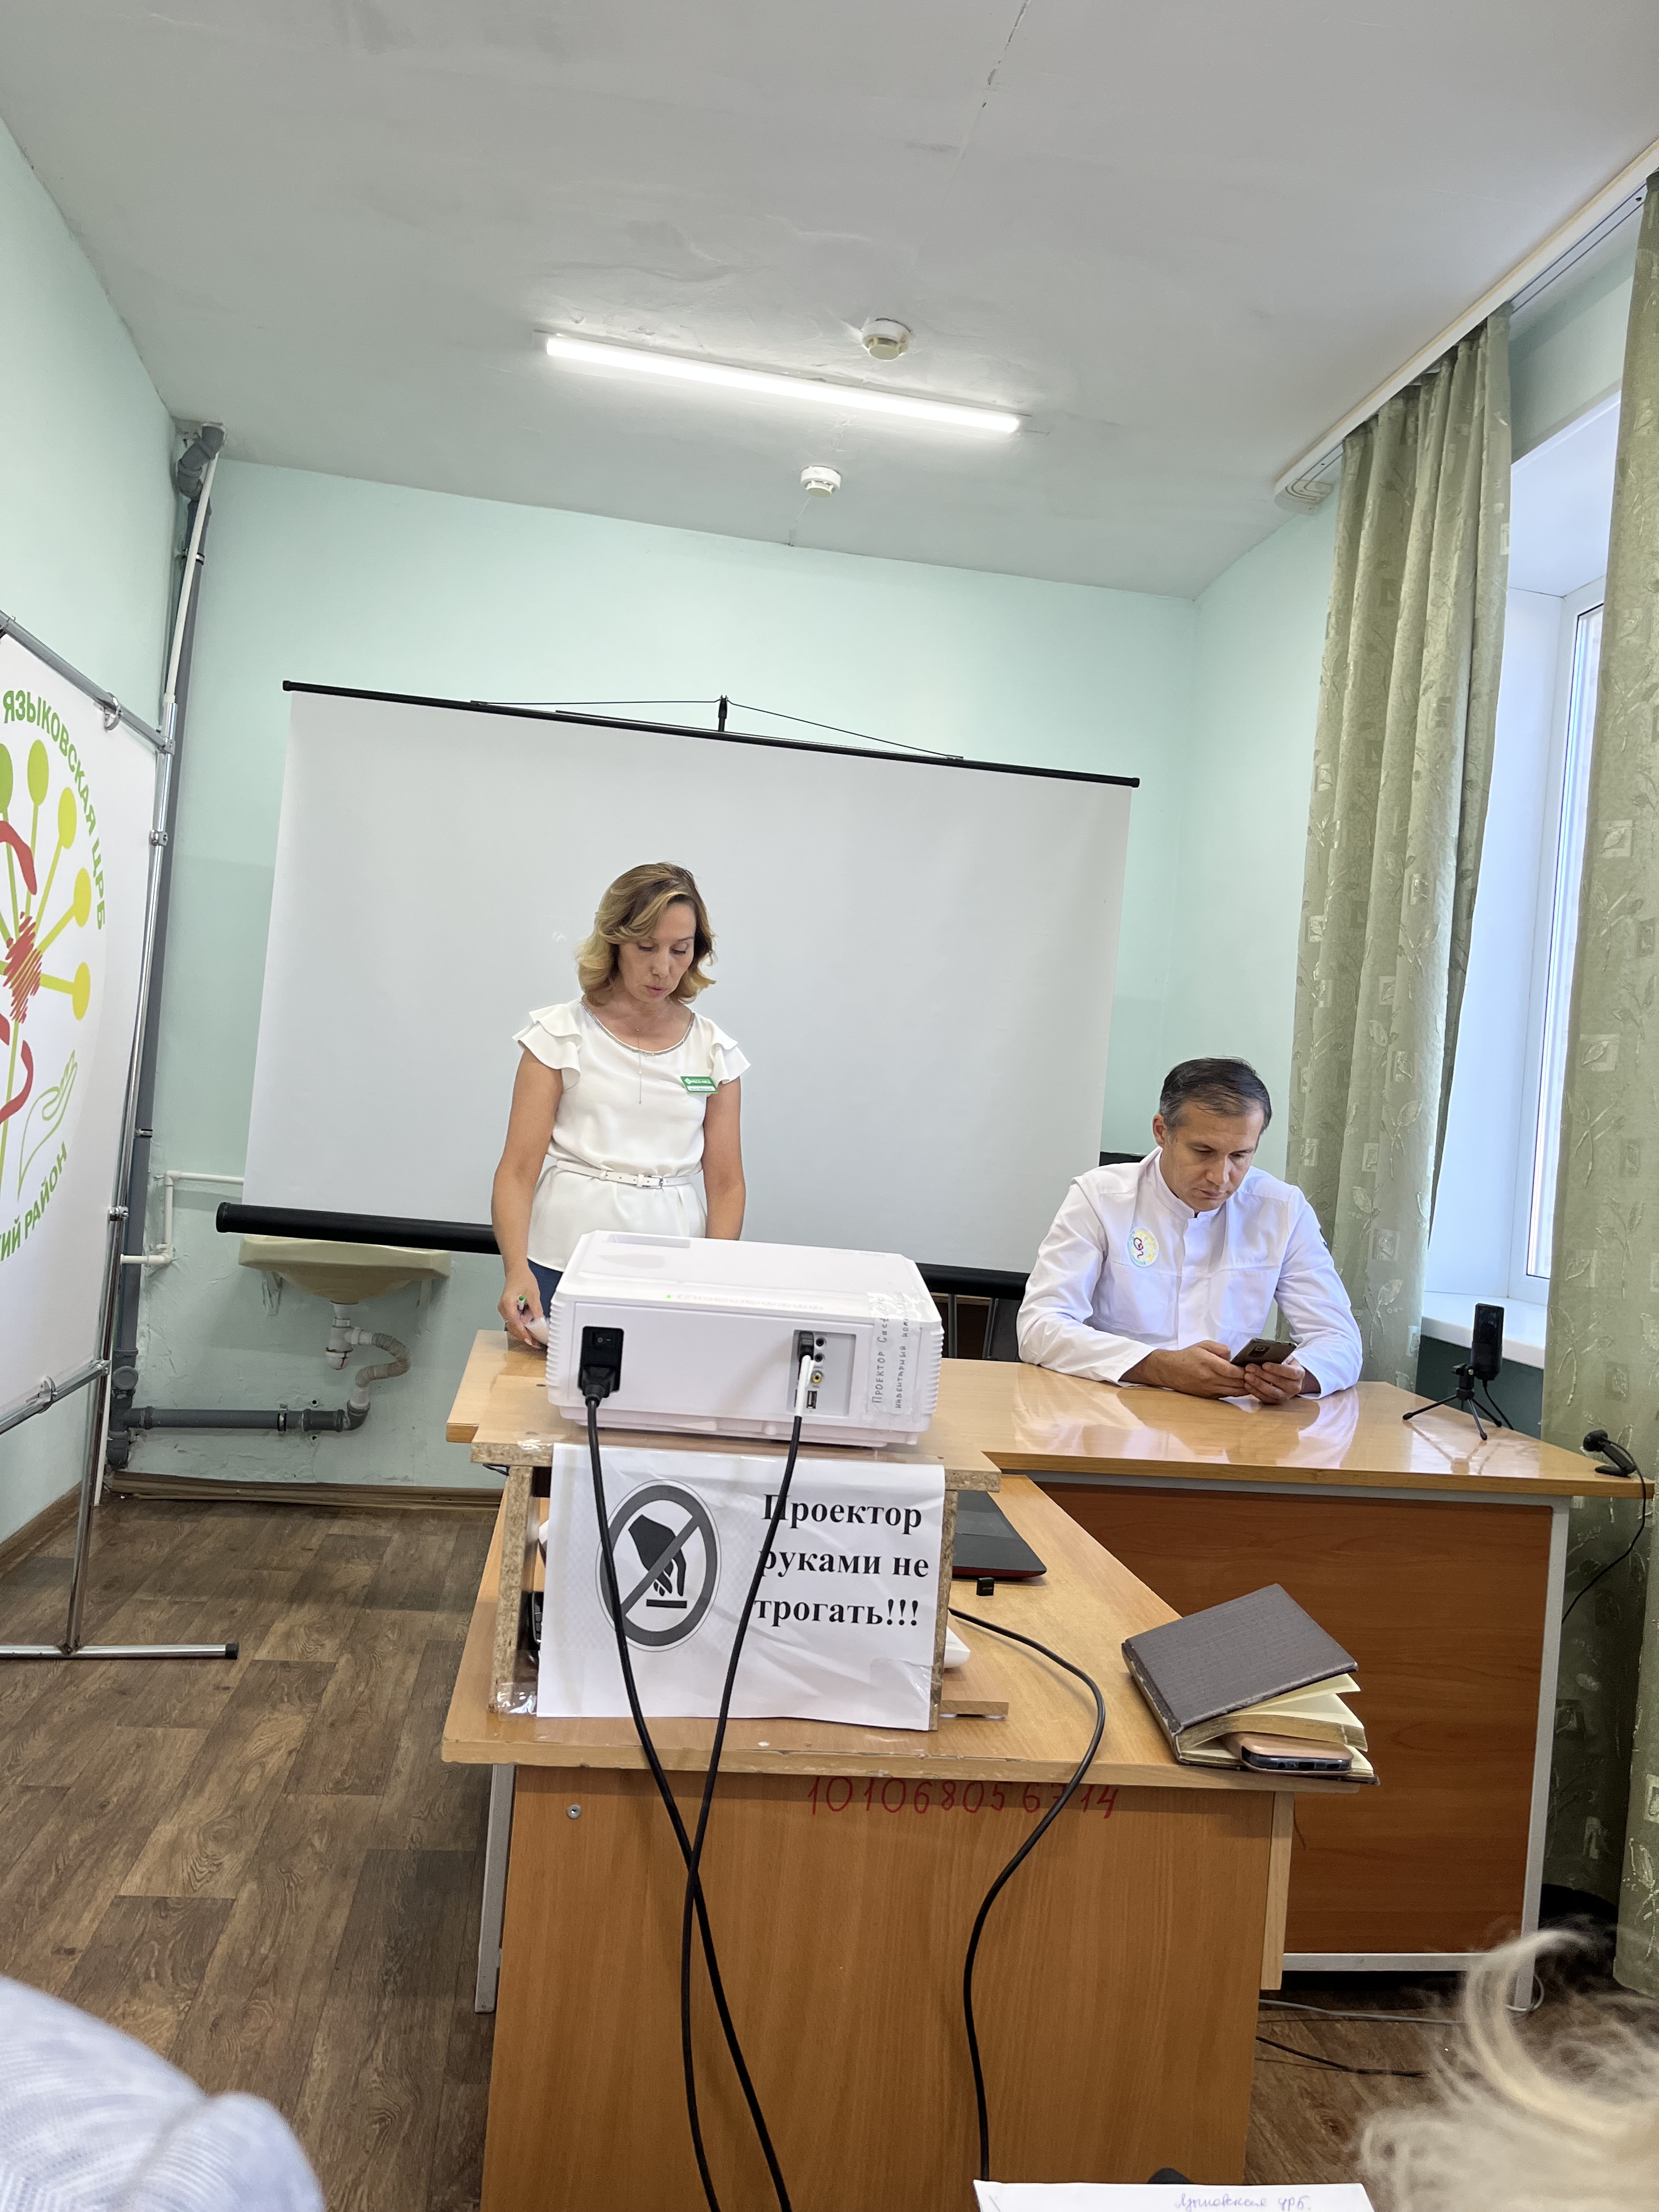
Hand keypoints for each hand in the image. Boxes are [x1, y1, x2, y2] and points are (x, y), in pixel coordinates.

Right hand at [499, 1270, 542, 1347]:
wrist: (516, 1271)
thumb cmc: (522, 1278)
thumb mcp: (533, 1294)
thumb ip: (536, 1309)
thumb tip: (539, 1321)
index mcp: (508, 1304)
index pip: (516, 1323)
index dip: (524, 1334)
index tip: (531, 1341)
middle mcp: (503, 1308)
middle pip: (513, 1328)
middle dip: (524, 1335)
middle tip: (535, 1342)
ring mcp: (504, 1309)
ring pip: (513, 1325)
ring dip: (523, 1329)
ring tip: (534, 1332)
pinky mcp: (507, 1309)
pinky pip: (514, 1321)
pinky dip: (521, 1324)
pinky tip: (529, 1324)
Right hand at [1125, 1342, 1246, 1397]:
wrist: (1170, 1371)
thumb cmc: (1187, 1356)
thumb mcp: (1203, 1345)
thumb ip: (1221, 1349)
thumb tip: (1234, 1358)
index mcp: (1209, 1364)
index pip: (1233, 1371)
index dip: (1246, 1371)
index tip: (1254, 1367)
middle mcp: (1210, 1379)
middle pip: (1237, 1383)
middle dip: (1250, 1380)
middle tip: (1259, 1375)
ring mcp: (1209, 1389)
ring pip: (1234, 1392)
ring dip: (1246, 1387)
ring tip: (1254, 1381)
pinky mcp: (1209, 1396)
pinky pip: (1228, 1395)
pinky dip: (1237, 1391)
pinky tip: (1243, 1386)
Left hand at [1241, 1358, 1310, 1404]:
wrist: (1288, 1377)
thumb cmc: (1284, 1363)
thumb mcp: (1284, 1356)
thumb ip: (1277, 1356)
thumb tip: (1263, 1355)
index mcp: (1299, 1373)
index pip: (1290, 1372)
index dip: (1277, 1369)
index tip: (1264, 1364)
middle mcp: (1295, 1387)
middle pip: (1278, 1382)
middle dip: (1262, 1375)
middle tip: (1249, 1368)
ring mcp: (1286, 1396)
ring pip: (1271, 1392)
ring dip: (1257, 1384)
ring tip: (1247, 1376)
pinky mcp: (1277, 1402)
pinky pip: (1265, 1398)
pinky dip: (1255, 1391)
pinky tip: (1247, 1384)